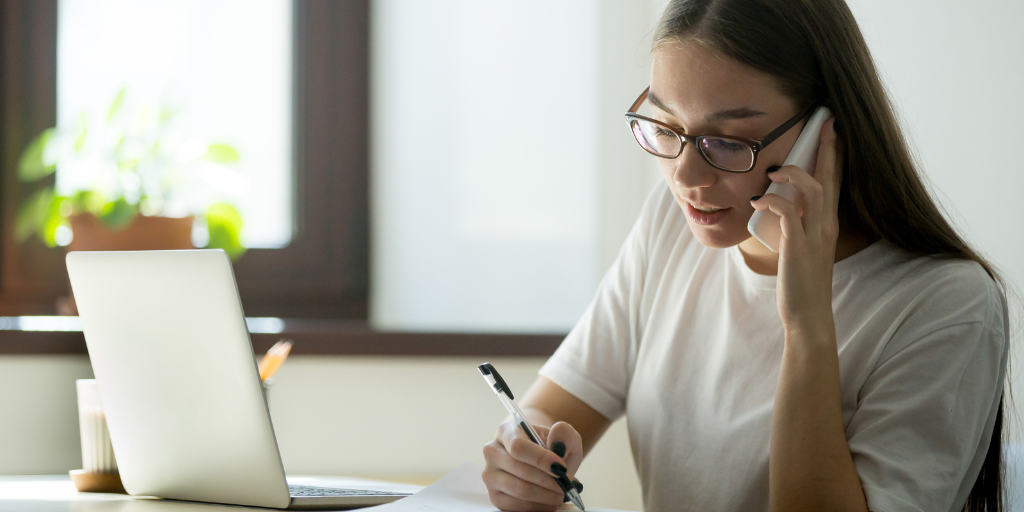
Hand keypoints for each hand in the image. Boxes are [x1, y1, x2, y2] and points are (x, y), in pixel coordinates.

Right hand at [482, 419, 583, 510]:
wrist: (539, 459)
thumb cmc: (550, 446)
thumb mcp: (563, 435)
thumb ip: (564, 434)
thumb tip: (557, 443)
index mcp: (506, 431)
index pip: (518, 446)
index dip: (540, 459)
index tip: (561, 468)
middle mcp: (493, 452)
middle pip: (519, 469)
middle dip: (548, 480)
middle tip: (566, 485)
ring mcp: (491, 476)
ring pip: (518, 489)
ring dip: (545, 495)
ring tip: (561, 493)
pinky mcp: (495, 496)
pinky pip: (516, 506)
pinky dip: (538, 506)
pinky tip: (550, 501)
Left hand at [750, 118, 839, 336]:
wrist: (808, 314)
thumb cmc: (801, 282)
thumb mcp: (801, 246)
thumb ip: (796, 225)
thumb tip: (779, 207)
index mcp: (827, 224)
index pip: (835, 182)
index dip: (834, 156)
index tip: (833, 131)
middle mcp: (826, 225)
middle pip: (830, 178)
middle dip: (827, 150)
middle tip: (825, 123)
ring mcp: (814, 235)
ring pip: (814, 191)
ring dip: (794, 175)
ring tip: (774, 172)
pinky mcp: (798, 247)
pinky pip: (788, 214)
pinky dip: (773, 202)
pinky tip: (759, 202)